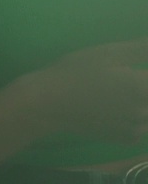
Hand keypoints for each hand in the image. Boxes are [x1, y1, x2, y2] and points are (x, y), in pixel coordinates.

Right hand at [24, 37, 147, 144]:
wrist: (49, 103)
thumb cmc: (75, 72)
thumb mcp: (107, 53)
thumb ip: (141, 48)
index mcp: (141, 86)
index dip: (143, 75)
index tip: (129, 71)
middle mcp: (143, 110)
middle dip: (141, 86)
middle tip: (119, 80)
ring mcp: (135, 127)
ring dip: (142, 104)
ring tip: (119, 93)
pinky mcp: (125, 139)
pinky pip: (143, 130)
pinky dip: (139, 121)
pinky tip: (121, 110)